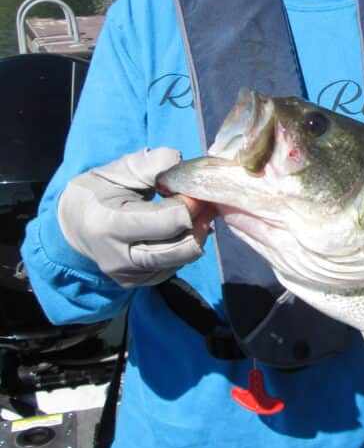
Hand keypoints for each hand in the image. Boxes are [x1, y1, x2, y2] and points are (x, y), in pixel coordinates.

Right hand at [57, 148, 208, 286]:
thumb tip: (183, 165)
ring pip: (183, 258)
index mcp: (110, 224)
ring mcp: (130, 275)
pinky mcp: (139, 283)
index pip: (168, 221)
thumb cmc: (99, 192)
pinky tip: (180, 228)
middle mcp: (120, 257)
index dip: (190, 203)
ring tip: (197, 212)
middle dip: (199, 221)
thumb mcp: (119, 170)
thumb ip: (151, 165)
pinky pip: (176, 265)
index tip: (194, 188)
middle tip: (204, 201)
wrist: (74, 226)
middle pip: (182, 247)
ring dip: (197, 233)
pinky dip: (184, 245)